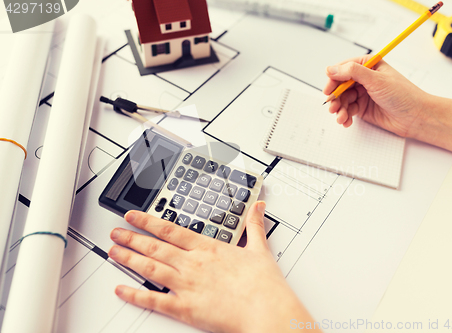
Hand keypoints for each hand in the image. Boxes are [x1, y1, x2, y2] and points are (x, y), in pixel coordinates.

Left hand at [108, 202, 317, 332]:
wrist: (266, 310)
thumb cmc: (263, 284)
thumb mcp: (260, 249)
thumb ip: (254, 226)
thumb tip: (258, 207)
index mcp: (208, 248)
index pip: (170, 230)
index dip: (148, 221)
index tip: (133, 216)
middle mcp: (192, 264)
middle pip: (155, 248)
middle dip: (132, 238)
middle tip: (115, 232)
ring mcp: (186, 285)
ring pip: (150, 269)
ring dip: (129, 259)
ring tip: (113, 251)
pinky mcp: (184, 308)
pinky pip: (154, 301)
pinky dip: (134, 295)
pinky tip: (121, 290)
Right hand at [323, 55, 429, 137]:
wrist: (416, 117)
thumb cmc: (403, 95)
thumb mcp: (376, 80)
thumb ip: (352, 72)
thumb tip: (331, 68)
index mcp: (368, 66)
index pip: (343, 69)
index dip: (333, 79)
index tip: (328, 90)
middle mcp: (364, 78)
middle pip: (340, 86)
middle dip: (335, 97)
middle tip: (333, 107)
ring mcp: (363, 94)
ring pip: (342, 99)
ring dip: (339, 109)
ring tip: (341, 117)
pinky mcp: (363, 108)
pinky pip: (348, 110)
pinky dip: (345, 116)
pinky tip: (346, 121)